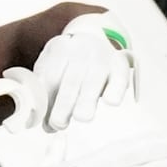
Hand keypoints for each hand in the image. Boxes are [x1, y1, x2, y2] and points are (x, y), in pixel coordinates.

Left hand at [27, 11, 134, 130]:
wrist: (93, 39)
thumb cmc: (69, 63)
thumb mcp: (51, 68)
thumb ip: (46, 94)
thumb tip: (48, 127)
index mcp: (59, 49)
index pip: (50, 77)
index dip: (47, 103)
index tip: (46, 123)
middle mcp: (81, 49)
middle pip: (71, 80)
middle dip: (64, 106)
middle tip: (59, 124)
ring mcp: (102, 55)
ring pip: (94, 80)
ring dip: (86, 102)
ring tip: (81, 117)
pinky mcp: (120, 63)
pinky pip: (120, 76)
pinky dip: (116, 89)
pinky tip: (110, 101)